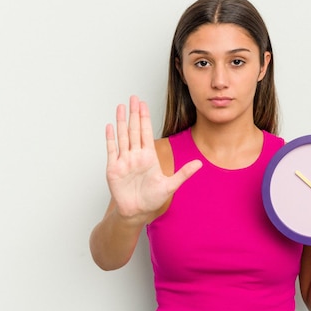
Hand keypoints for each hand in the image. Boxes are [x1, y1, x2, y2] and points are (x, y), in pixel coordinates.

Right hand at [105, 95, 201, 219]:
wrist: (137, 212)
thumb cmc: (152, 199)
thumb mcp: (171, 185)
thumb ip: (184, 173)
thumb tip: (200, 164)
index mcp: (149, 157)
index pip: (146, 132)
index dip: (145, 118)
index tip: (144, 104)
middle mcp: (136, 155)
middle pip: (134, 130)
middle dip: (134, 114)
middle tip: (133, 98)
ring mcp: (124, 160)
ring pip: (123, 136)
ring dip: (121, 121)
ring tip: (120, 107)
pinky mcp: (114, 168)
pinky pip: (112, 150)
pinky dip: (111, 138)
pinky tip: (110, 126)